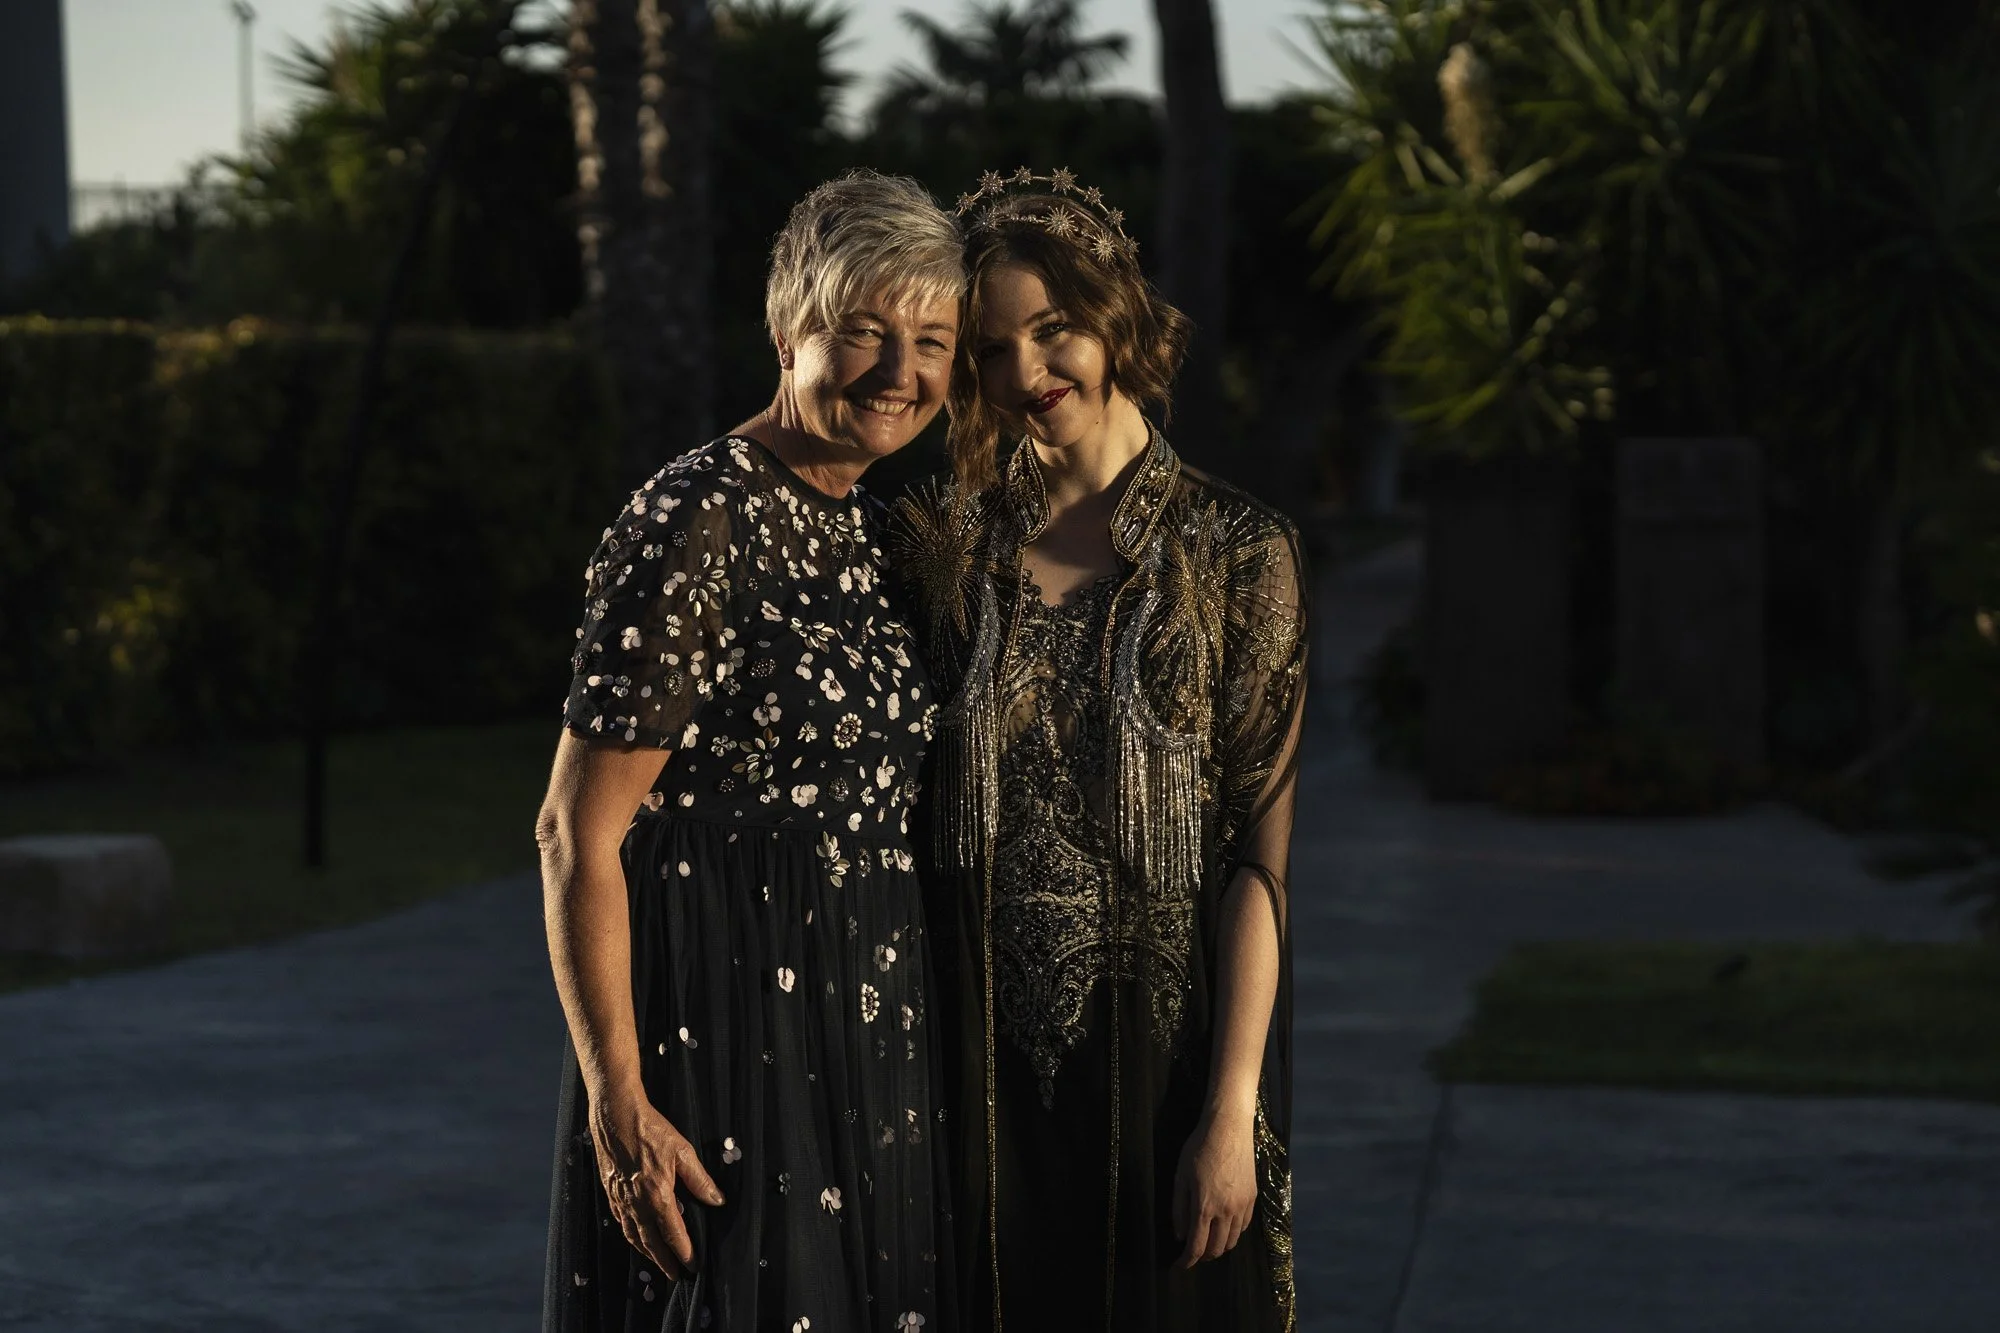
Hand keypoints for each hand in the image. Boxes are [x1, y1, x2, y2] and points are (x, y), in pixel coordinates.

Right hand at [588, 1085, 723, 1279]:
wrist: (615, 1115)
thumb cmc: (650, 1129)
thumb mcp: (682, 1151)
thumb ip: (700, 1180)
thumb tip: (717, 1201)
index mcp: (657, 1195)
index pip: (673, 1234)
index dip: (684, 1252)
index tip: (692, 1266)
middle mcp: (636, 1203)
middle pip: (651, 1243)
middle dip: (664, 1262)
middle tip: (675, 1275)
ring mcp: (620, 1199)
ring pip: (633, 1236)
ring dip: (646, 1252)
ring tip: (658, 1262)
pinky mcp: (610, 1192)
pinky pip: (621, 1222)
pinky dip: (631, 1236)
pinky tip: (636, 1236)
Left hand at [1172, 1108, 1256, 1268]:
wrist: (1229, 1128)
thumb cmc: (1199, 1148)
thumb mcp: (1180, 1177)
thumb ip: (1178, 1209)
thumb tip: (1180, 1235)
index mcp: (1204, 1207)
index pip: (1196, 1247)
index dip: (1186, 1261)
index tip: (1179, 1266)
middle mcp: (1226, 1211)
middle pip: (1217, 1250)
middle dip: (1202, 1256)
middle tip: (1192, 1253)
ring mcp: (1242, 1206)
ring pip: (1232, 1241)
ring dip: (1219, 1247)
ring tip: (1207, 1240)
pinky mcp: (1253, 1198)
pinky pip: (1243, 1226)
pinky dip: (1232, 1233)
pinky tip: (1223, 1226)